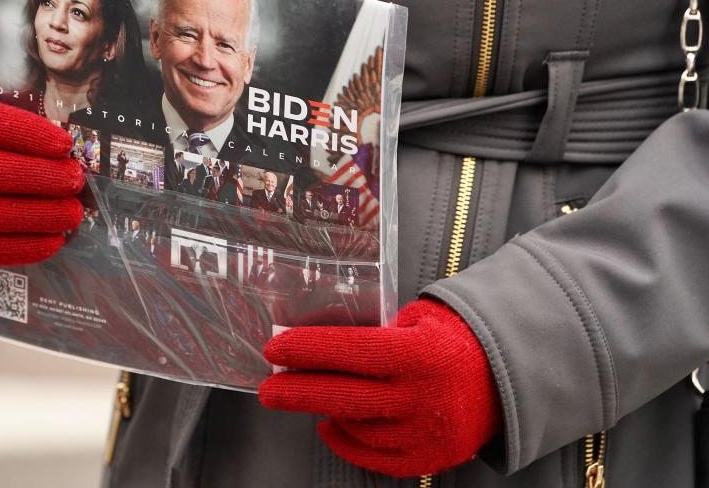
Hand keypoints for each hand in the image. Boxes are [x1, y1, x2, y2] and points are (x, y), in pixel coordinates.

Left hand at [258, 299, 500, 476]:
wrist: (508, 377)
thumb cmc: (454, 340)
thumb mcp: (421, 319)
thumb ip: (379, 331)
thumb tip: (322, 342)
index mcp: (418, 353)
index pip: (351, 351)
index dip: (308, 350)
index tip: (274, 349)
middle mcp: (421, 396)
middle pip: (345, 396)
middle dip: (298, 392)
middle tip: (267, 389)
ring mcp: (426, 432)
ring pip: (357, 428)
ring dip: (325, 412)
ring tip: (302, 397)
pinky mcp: (430, 457)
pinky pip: (376, 457)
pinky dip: (348, 444)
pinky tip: (330, 426)